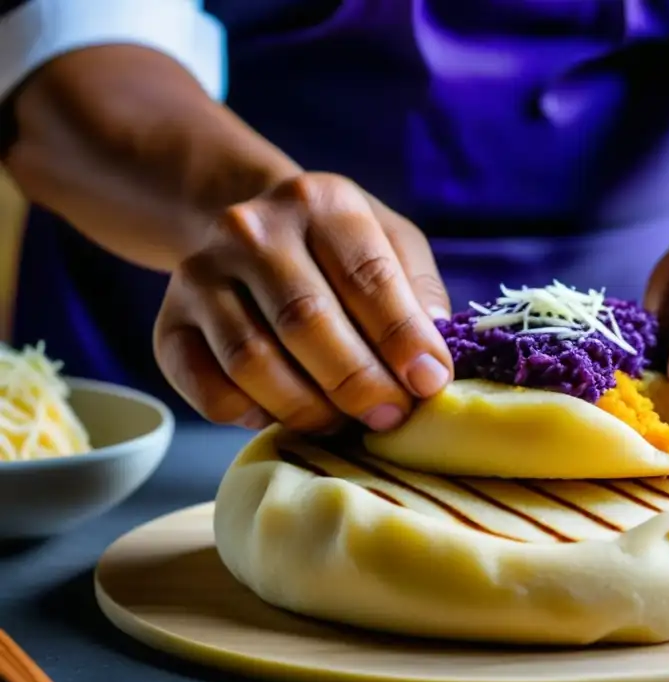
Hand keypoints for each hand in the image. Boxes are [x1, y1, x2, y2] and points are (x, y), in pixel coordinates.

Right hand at [154, 173, 453, 432]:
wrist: (249, 231)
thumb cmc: (339, 251)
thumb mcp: (393, 245)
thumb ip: (419, 294)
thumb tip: (429, 363)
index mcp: (321, 203)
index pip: (365, 276)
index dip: (401, 337)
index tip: (429, 383)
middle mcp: (252, 230)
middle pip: (307, 321)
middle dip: (358, 383)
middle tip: (390, 417)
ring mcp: (201, 275)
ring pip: (253, 362)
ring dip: (308, 408)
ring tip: (343, 422)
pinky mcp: (169, 324)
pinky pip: (208, 389)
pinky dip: (251, 415)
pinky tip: (281, 414)